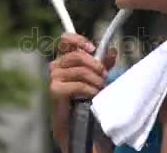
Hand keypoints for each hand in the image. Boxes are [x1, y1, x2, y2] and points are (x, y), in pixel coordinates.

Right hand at [49, 33, 117, 149]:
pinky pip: (79, 84)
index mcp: (64, 60)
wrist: (77, 126)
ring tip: (100, 89)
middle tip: (105, 76)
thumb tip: (112, 51)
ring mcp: (54, 78)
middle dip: (96, 65)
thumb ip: (103, 64)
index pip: (66, 40)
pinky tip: (93, 96)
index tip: (93, 48)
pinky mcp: (55, 90)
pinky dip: (90, 90)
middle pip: (78, 55)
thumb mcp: (97, 78)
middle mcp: (56, 66)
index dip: (79, 40)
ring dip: (96, 80)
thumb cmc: (85, 101)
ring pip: (81, 70)